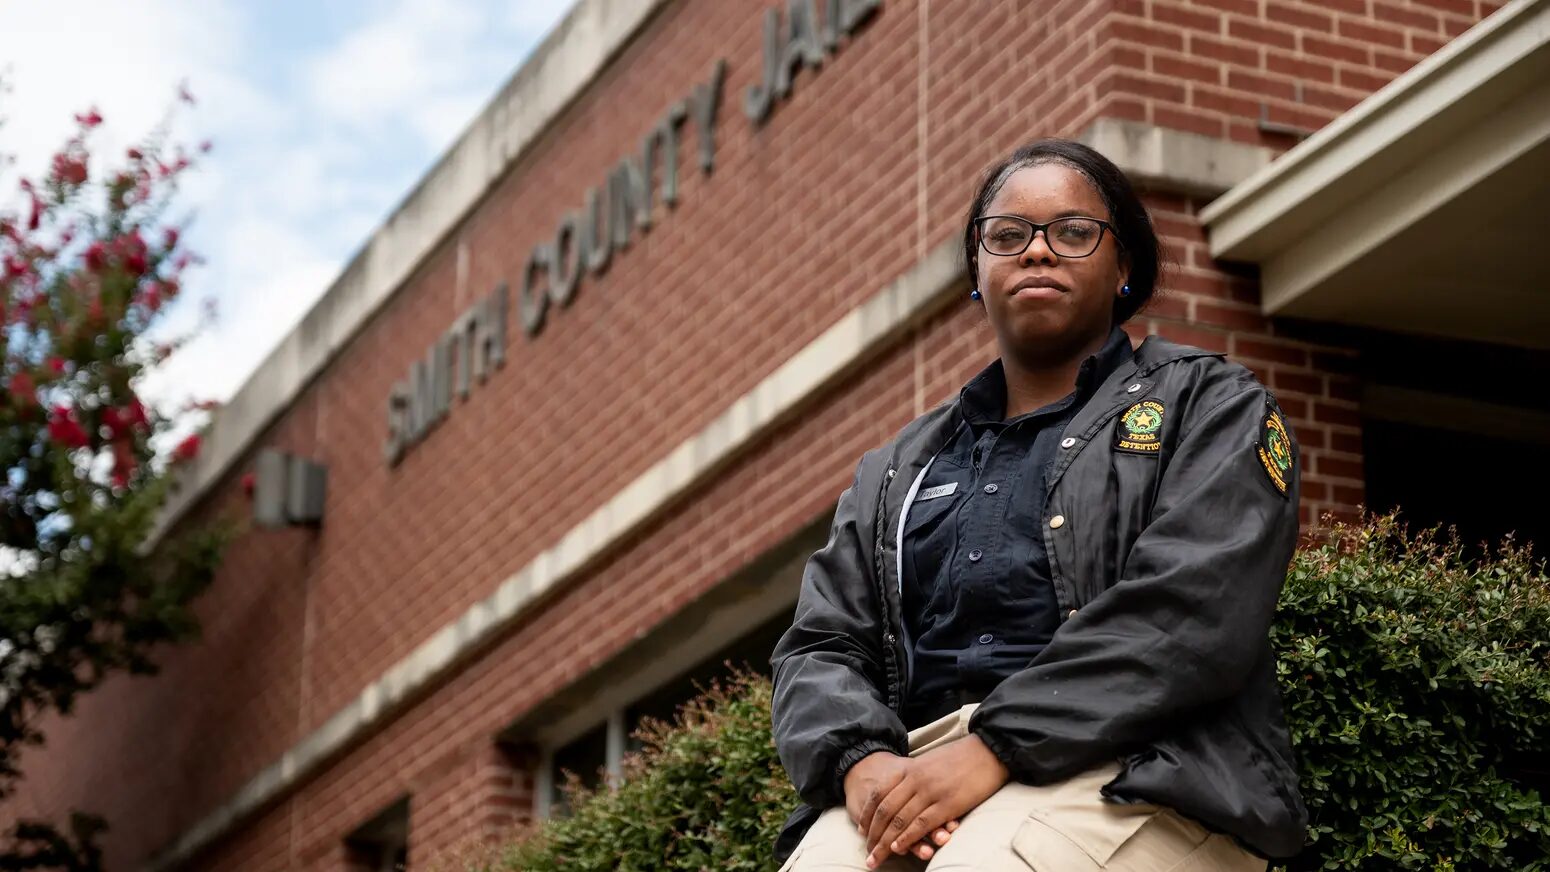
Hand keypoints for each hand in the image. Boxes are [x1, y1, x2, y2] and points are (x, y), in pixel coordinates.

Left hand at [861, 734, 1008, 868]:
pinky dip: (907, 838)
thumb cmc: (961, 757)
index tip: (862, 829)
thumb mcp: (930, 761)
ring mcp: (930, 791)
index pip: (879, 793)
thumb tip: (903, 791)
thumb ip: (915, 775)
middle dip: (873, 834)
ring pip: (899, 820)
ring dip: (885, 843)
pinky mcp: (947, 804)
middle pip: (885, 810)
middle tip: (866, 851)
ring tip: (876, 857)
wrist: (988, 750)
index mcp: (909, 768)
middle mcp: (915, 780)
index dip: (868, 813)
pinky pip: (920, 824)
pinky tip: (898, 849)